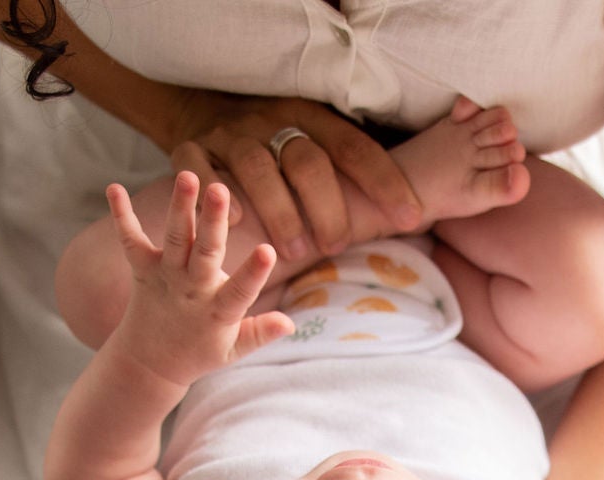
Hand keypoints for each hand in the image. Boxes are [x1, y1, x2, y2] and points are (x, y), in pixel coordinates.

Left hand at [105, 173, 294, 387]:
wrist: (149, 365)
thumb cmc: (199, 352)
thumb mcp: (234, 350)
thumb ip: (261, 332)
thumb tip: (290, 324)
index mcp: (218, 311)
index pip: (241, 291)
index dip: (255, 272)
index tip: (268, 250)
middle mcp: (192, 290)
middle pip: (205, 253)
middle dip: (213, 221)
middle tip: (219, 190)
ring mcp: (166, 277)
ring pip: (176, 239)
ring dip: (181, 207)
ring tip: (188, 175)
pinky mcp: (143, 269)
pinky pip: (130, 241)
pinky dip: (121, 215)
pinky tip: (114, 187)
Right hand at [168, 92, 421, 261]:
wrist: (203, 104)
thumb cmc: (273, 140)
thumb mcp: (311, 137)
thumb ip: (349, 167)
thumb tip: (410, 209)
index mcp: (310, 116)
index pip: (354, 148)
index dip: (384, 182)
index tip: (410, 218)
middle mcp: (271, 119)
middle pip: (307, 161)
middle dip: (327, 206)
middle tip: (338, 245)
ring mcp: (230, 134)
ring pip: (257, 168)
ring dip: (280, 211)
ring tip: (295, 252)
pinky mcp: (192, 147)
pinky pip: (201, 167)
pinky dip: (219, 195)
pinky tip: (237, 221)